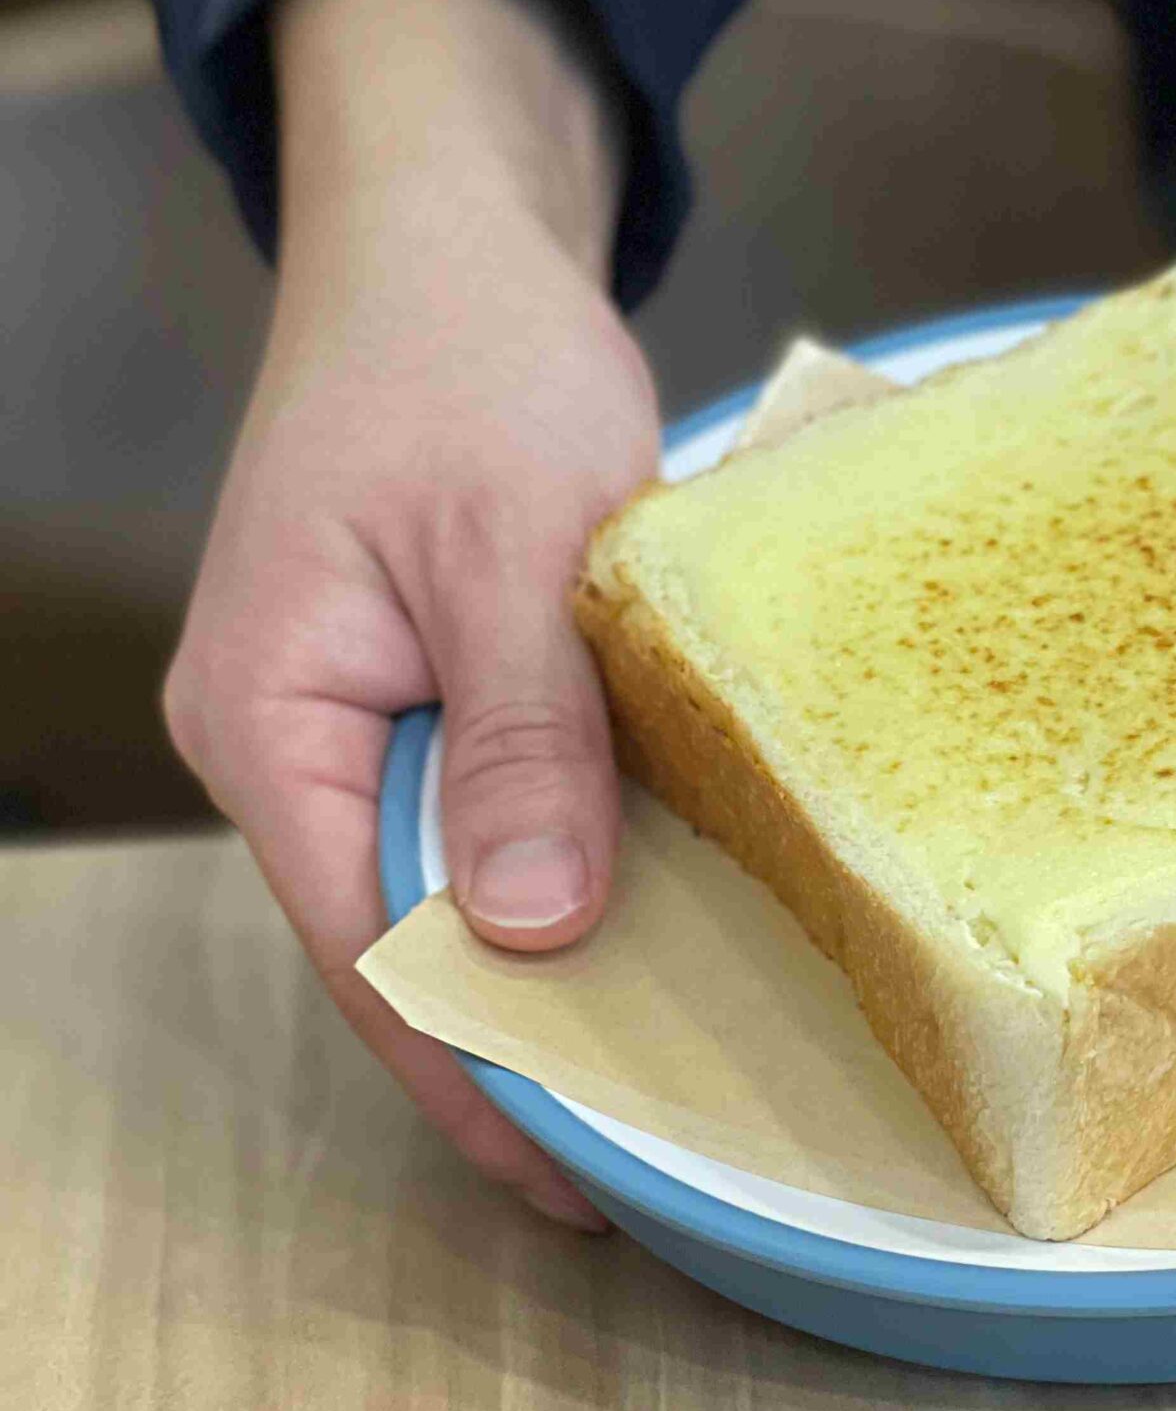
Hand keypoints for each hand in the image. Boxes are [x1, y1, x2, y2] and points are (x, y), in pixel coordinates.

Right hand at [164, 0, 653, 1223]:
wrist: (453, 239)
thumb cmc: (466, 361)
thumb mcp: (513, 546)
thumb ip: (519, 734)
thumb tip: (530, 930)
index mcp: (270, 714)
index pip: (368, 945)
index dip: (470, 1064)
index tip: (576, 1171)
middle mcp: (294, 732)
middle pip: (403, 928)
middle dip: (516, 1033)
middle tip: (651, 1141)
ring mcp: (357, 704)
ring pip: (452, 869)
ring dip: (548, 951)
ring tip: (669, 1060)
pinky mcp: (427, 671)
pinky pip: (490, 796)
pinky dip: (567, 854)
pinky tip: (655, 910)